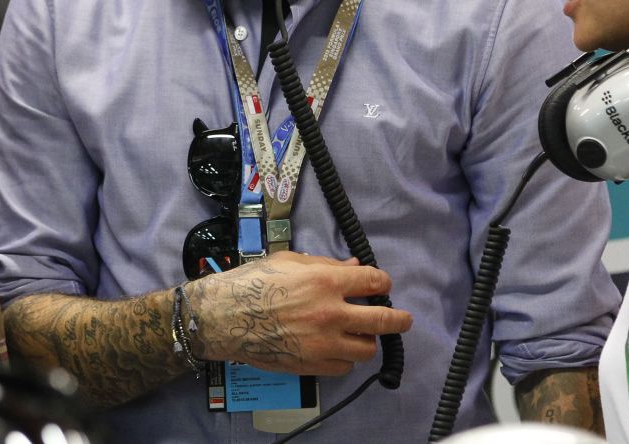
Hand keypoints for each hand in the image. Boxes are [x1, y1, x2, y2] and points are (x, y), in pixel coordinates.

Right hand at [184, 252, 411, 376]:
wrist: (226, 318)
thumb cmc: (254, 282)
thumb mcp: (289, 261)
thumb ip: (325, 265)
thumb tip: (353, 267)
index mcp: (325, 282)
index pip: (373, 281)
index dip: (382, 282)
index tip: (381, 285)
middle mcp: (331, 313)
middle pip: (383, 320)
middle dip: (399, 319)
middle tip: (402, 319)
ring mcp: (325, 343)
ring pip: (367, 348)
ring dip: (367, 339)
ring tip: (359, 334)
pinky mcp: (314, 365)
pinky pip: (345, 366)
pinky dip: (345, 357)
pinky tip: (336, 347)